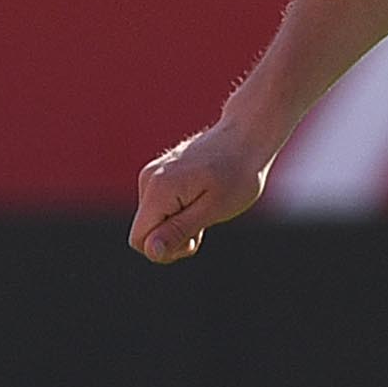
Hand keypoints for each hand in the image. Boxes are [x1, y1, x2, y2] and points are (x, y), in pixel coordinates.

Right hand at [129, 120, 273, 263]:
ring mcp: (153, 174)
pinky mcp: (161, 173)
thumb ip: (179, 230)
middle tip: (204, 224)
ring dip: (178, 224)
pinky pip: (160, 206)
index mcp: (158, 190)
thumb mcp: (213, 209)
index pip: (139, 240)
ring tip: (207, 208)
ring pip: (154, 219)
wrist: (248, 136)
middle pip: (145, 231)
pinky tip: (203, 200)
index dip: (165, 250)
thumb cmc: (238, 174)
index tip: (194, 240)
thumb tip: (151, 250)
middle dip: (172, 238)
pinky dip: (179, 211)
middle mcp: (148, 180)